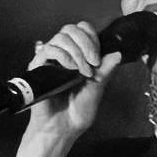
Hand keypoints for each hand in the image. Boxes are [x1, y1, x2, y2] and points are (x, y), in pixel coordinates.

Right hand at [23, 21, 120, 144]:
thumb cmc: (79, 110)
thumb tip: (118, 53)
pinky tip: (70, 68)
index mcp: (78, 54)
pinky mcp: (38, 67)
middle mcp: (64, 53)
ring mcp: (50, 60)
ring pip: (61, 37)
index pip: (83, 30)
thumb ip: (106, 69)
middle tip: (93, 63)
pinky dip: (62, 55)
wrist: (62, 128)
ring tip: (82, 71)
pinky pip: (48, 49)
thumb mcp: (98, 87)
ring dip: (76, 52)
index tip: (98, 57)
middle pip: (71, 29)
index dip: (92, 38)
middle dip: (86, 43)